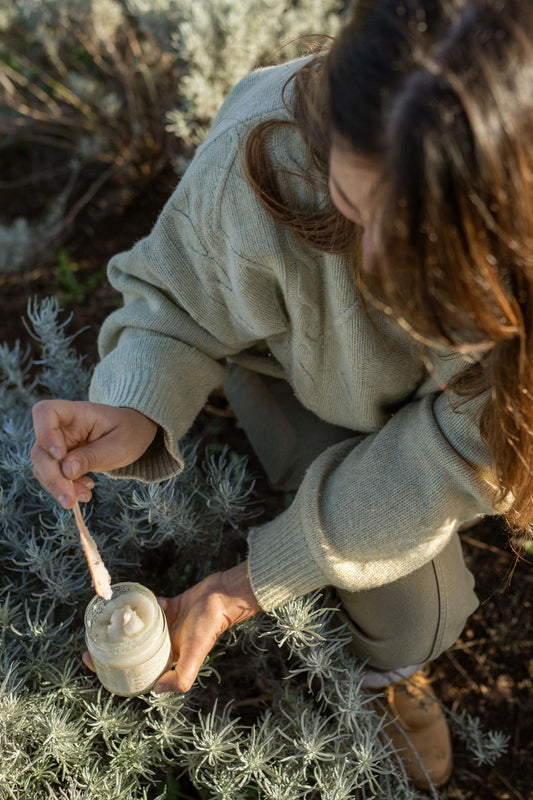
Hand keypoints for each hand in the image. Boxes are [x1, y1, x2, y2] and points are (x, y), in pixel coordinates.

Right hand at [30, 399, 157, 507]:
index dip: (45, 433)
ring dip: (58, 487)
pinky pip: (54, 476)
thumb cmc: (129, 432)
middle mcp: (62, 428)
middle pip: (40, 449)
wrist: (134, 433)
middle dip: (52, 477)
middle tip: (69, 499)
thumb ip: (92, 456)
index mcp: (76, 414)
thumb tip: (66, 471)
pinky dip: (66, 489)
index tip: (60, 455)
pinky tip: (85, 492)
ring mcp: (60, 444)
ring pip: (42, 467)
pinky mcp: (62, 460)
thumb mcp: (118, 445)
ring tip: (84, 496)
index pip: (45, 412)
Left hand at [81, 560, 261, 692]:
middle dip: (111, 648)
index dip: (112, 669)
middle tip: (92, 640)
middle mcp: (166, 646)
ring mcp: (167, 627)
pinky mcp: (170, 608)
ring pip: (139, 630)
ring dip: (125, 626)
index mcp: (169, 661)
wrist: (221, 596)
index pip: (136, 672)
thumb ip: (182, 677)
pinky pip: (150, 609)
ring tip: (106, 620)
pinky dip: (142, 606)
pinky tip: (132, 601)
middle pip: (133, 651)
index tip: (91, 659)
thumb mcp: (194, 654)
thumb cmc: (209, 625)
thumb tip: (156, 691)